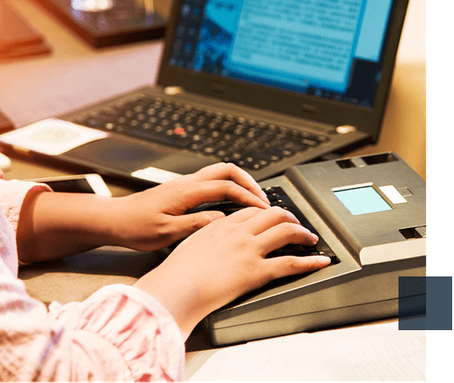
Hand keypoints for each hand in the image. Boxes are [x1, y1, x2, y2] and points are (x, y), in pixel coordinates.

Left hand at [17, 163, 268, 261]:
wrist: (114, 219)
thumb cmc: (135, 227)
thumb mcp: (166, 233)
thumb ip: (195, 225)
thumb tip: (222, 220)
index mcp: (185, 192)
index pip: (226, 187)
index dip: (248, 197)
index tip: (262, 210)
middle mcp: (186, 183)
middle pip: (227, 170)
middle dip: (249, 182)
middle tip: (263, 200)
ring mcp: (184, 184)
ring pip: (219, 172)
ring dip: (238, 183)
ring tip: (251, 201)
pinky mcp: (180, 189)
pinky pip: (210, 181)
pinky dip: (226, 187)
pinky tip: (230, 204)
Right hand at [134, 206, 330, 339]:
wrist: (177, 288)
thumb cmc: (177, 272)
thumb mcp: (188, 244)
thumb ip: (204, 236)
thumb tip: (210, 238)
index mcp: (221, 226)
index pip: (250, 210)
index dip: (265, 211)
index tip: (270, 216)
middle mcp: (238, 233)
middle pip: (272, 213)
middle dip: (289, 216)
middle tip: (296, 223)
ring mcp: (249, 250)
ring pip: (286, 231)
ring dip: (303, 232)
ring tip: (310, 238)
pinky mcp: (257, 271)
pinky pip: (291, 263)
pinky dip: (310, 262)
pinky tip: (320, 262)